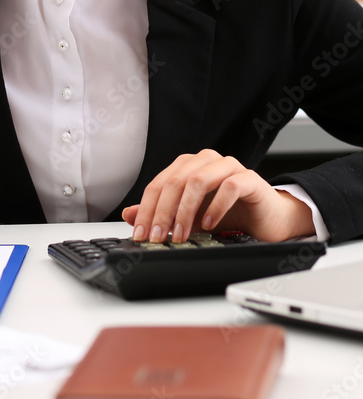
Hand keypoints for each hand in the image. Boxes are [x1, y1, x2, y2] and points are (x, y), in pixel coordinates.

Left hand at [121, 149, 315, 243]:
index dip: (147, 209)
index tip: (141, 234)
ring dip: (185, 211)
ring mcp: (228, 166)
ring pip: (198, 180)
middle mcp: (206, 161)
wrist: (267, 221)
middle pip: (174, 181)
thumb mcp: (190, 219)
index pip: (159, 184)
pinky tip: (209, 225)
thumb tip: (130, 215)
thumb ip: (162, 214)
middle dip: (163, 212)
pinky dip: (215, 207)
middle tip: (158, 237)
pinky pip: (229, 186)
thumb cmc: (230, 216)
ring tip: (182, 235)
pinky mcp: (249, 178)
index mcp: (188, 166)